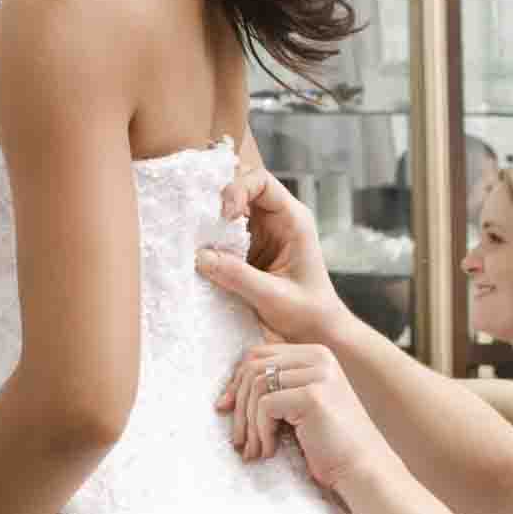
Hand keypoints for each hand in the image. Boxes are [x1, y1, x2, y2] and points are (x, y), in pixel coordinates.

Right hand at [195, 166, 346, 343]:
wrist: (318, 331)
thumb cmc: (307, 312)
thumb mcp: (273, 296)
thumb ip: (238, 276)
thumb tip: (199, 256)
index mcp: (293, 220)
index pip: (262, 182)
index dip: (238, 189)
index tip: (223, 216)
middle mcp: (277, 219)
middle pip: (241, 189)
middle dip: (218, 200)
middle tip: (200, 222)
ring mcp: (262, 233)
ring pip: (230, 210)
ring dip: (211, 221)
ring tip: (194, 238)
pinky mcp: (249, 249)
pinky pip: (225, 234)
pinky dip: (210, 239)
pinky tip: (200, 252)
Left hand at [218, 342, 396, 498]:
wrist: (362, 468)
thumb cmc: (329, 443)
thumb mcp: (299, 407)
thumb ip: (275, 390)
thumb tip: (226, 394)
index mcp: (315, 354)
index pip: (258, 354)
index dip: (236, 382)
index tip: (226, 409)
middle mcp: (318, 357)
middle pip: (252, 367)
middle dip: (238, 405)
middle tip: (238, 438)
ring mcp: (317, 374)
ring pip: (256, 387)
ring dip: (248, 424)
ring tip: (254, 450)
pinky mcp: (312, 395)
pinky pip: (266, 406)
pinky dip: (261, 432)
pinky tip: (270, 451)